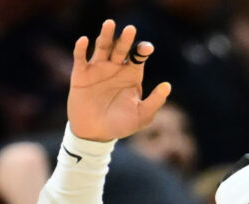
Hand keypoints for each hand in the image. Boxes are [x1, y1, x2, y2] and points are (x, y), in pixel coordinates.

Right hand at [68, 20, 171, 142]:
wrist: (95, 135)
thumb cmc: (120, 125)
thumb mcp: (141, 116)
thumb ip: (155, 102)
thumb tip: (167, 86)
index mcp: (131, 74)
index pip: (138, 56)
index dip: (142, 50)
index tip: (146, 49)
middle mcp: (115, 67)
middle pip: (121, 48)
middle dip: (126, 39)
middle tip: (131, 30)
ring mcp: (98, 69)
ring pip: (102, 47)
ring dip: (105, 35)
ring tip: (109, 24)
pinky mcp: (80, 74)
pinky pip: (80, 58)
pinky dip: (80, 49)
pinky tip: (83, 41)